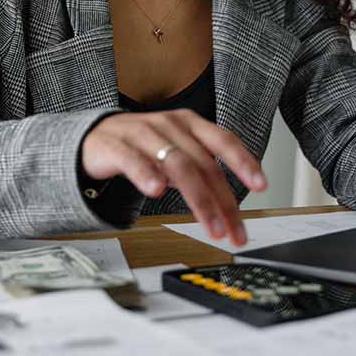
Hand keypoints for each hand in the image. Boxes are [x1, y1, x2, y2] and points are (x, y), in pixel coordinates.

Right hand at [81, 109, 266, 245]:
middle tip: (233, 231)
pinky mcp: (116, 146)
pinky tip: (156, 191)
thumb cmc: (141, 147)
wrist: (93, 138)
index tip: (262, 185)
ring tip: (209, 225)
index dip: (244, 161)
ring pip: (177, 165)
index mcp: (189, 124)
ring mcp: (142, 133)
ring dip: (198, 199)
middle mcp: (170, 125)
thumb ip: (202, 172)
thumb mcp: (176, 154)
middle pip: (203, 163)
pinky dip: (147, 175)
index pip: (223, 140)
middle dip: (222, 202)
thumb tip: (231, 205)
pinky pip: (134, 160)